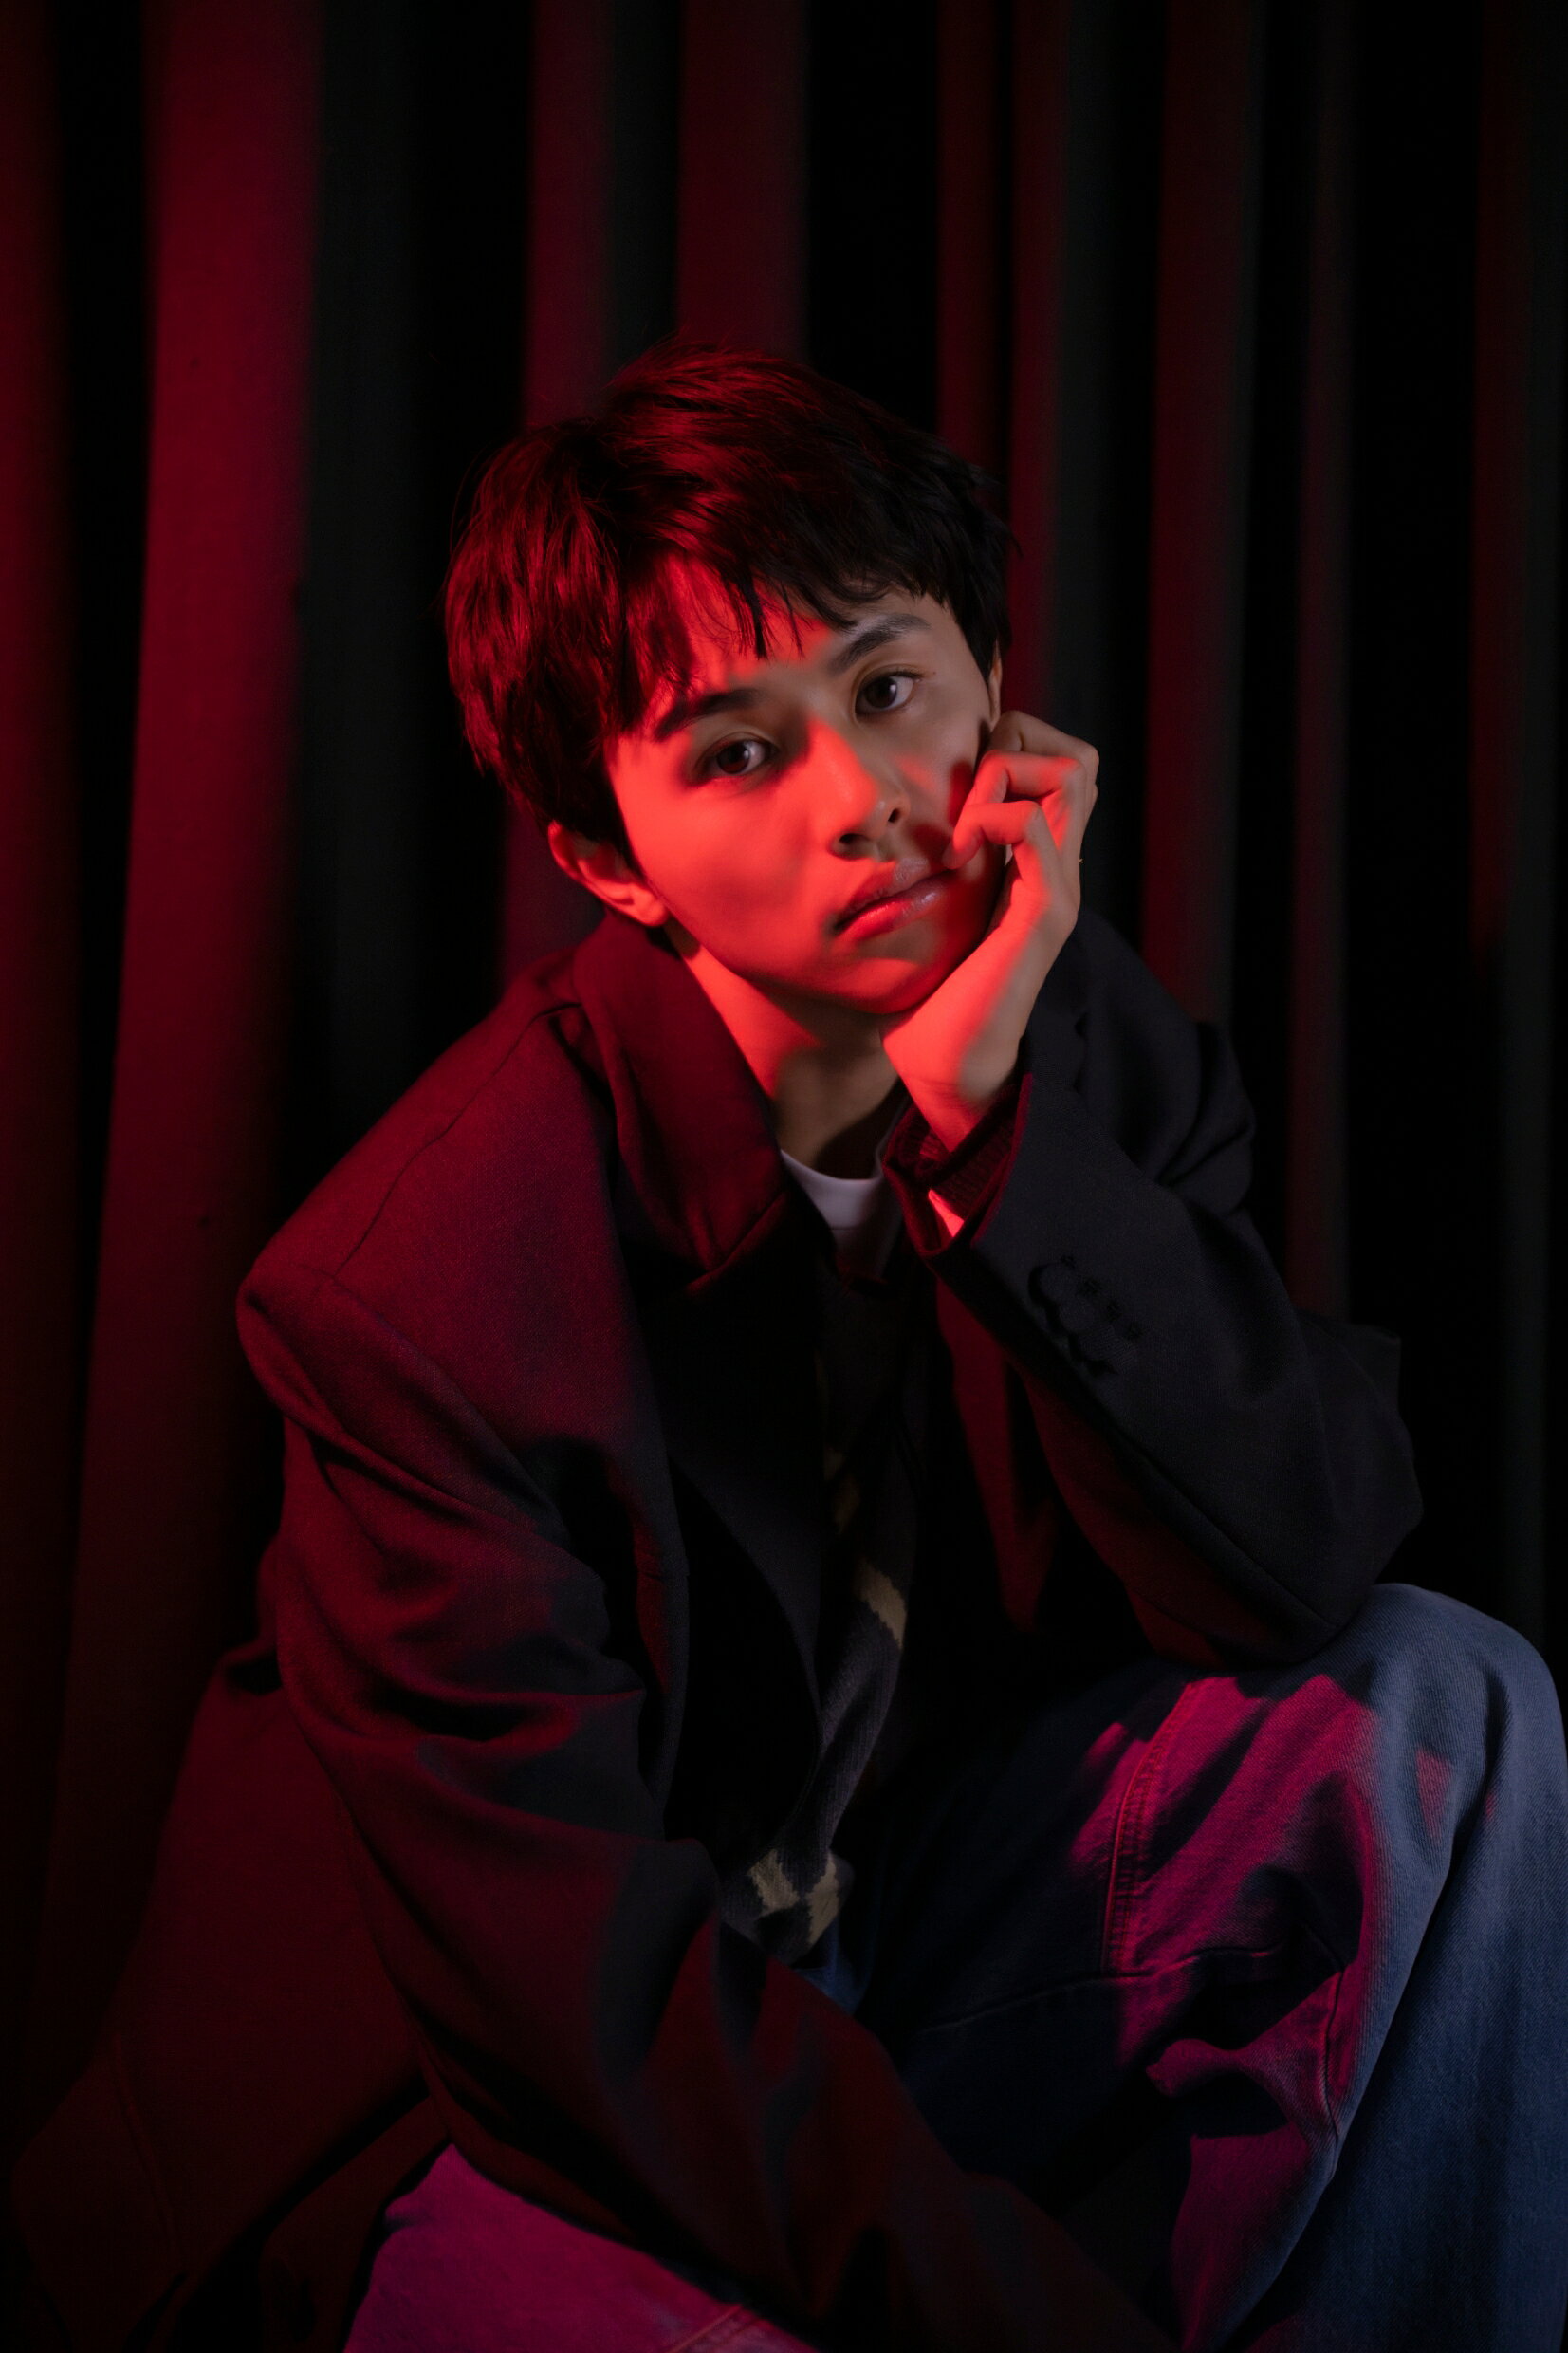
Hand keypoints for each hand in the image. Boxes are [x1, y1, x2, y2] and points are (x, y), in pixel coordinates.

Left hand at [882, 712, 1097, 1149]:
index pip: (1062, 766)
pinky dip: (989, 819)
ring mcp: (1057, 888)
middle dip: (1015, 748)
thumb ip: (948, 866)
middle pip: (1079, 759)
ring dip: (1002, 778)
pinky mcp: (1042, 913)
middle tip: (966, 797)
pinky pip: (1031, 826)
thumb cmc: (933, 995)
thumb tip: (916, 827)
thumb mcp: (942, 908)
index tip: (960, 793)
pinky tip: (958, 856)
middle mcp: (1059, 869)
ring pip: (1071, 774)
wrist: (946, 1064)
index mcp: (1038, 865)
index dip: (1013, 750)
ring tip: (964, 828)